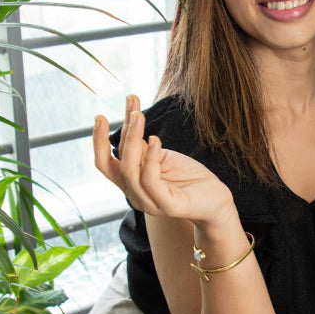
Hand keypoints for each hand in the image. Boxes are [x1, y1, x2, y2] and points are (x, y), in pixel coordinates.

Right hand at [93, 96, 232, 225]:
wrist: (216, 200)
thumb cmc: (189, 177)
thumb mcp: (162, 157)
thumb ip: (143, 148)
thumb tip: (131, 124)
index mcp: (130, 183)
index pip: (105, 163)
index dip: (98, 141)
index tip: (100, 116)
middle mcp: (134, 195)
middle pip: (112, 165)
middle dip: (113, 135)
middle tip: (129, 107)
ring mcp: (148, 203)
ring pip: (130, 170)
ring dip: (133, 139)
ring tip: (139, 116)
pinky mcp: (166, 206)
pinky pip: (150, 180)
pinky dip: (150, 158)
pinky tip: (155, 139)